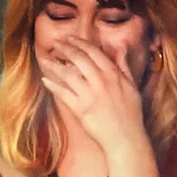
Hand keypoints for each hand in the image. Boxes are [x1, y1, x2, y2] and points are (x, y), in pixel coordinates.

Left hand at [38, 37, 149, 154]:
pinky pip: (63, 94)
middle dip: (65, 48)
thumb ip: (123, 65)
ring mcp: (89, 95)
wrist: (125, 137)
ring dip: (54, 65)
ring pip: (68, 74)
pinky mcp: (80, 109)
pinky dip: (53, 86)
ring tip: (45, 59)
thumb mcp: (132, 85)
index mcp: (113, 74)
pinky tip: (46, 80)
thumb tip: (120, 47)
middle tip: (56, 44)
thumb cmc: (131, 113)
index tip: (70, 38)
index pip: (93, 52)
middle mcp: (101, 82)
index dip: (79, 42)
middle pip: (78, 58)